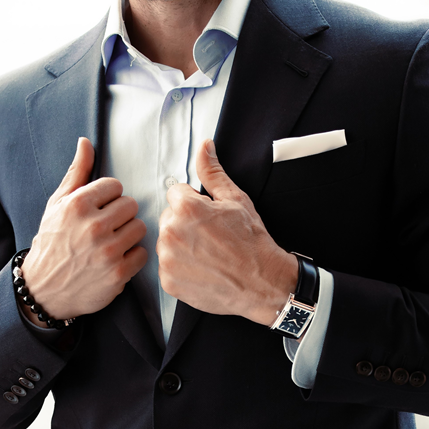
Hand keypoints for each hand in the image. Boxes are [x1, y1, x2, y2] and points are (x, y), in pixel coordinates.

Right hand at [20, 137, 146, 325]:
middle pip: (131, 205)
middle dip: (121, 215)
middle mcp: (92, 226)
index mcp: (77, 205)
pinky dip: (132, 257)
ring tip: (111, 242)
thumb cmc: (53, 241)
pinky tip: (116, 260)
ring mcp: (106, 251)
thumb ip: (77, 173)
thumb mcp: (57, 204)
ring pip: (140, 227)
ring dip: (128, 235)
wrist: (42, 289)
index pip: (116, 186)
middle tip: (106, 227)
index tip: (98, 210)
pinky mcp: (117, 273)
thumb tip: (86, 142)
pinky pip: (143, 253)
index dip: (109, 198)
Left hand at [157, 139, 296, 325]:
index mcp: (186, 208)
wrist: (261, 282)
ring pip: (167, 242)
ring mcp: (168, 259)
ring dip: (182, 245)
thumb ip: (212, 171)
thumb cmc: (251, 241)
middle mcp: (171, 232)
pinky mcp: (167, 281)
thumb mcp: (235, 199)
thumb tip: (204, 146)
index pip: (176, 194)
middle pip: (169, 217)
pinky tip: (202, 268)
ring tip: (208, 253)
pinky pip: (168, 266)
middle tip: (211, 236)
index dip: (196, 204)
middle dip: (186, 223)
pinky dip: (181, 267)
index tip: (210, 217)